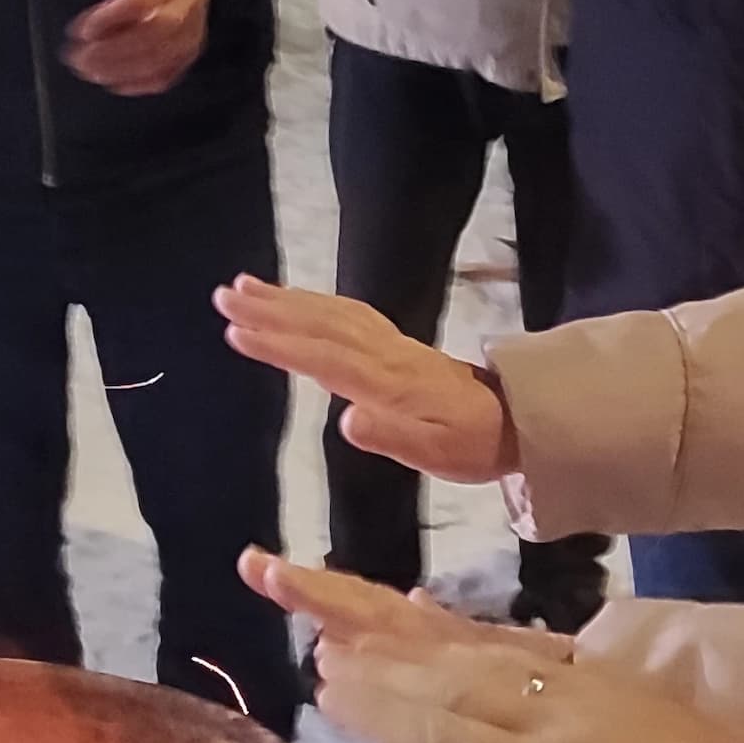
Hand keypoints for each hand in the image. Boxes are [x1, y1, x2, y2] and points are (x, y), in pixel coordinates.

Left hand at [63, 0, 209, 95]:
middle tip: (81, 58)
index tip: (83, 29)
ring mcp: (190, 35)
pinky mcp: (188, 54)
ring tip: (90, 72)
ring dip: (122, 70)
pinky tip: (114, 83)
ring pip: (159, 59)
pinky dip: (138, 84)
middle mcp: (186, 9)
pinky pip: (165, 75)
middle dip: (114, 50)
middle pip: (153, 34)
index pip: (143, 1)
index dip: (111, 17)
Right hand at [214, 277, 516, 480]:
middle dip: (270, 309)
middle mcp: (385, 355)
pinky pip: (347, 313)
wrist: (519, 419)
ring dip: (286, 299)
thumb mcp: (438, 455)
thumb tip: (346, 420)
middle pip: (321, 324)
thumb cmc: (472, 444)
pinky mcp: (395, 343)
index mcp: (388, 383)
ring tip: (243, 287)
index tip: (236, 331)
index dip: (279, 344)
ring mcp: (391, 344)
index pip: (324, 359)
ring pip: (332, 313)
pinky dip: (315, 302)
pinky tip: (294, 300)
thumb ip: (393, 438)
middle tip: (224, 296)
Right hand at [243, 550, 743, 742]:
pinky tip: (410, 609)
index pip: (442, 727)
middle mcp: (547, 709)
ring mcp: (569, 682)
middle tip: (274, 576)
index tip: (317, 670)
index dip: (378, 701)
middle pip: (432, 661)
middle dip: (350, 623)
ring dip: (382, 613)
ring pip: (459, 639)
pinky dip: (446, 619)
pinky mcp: (589, 672)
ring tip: (315, 586)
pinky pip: (502, 636)